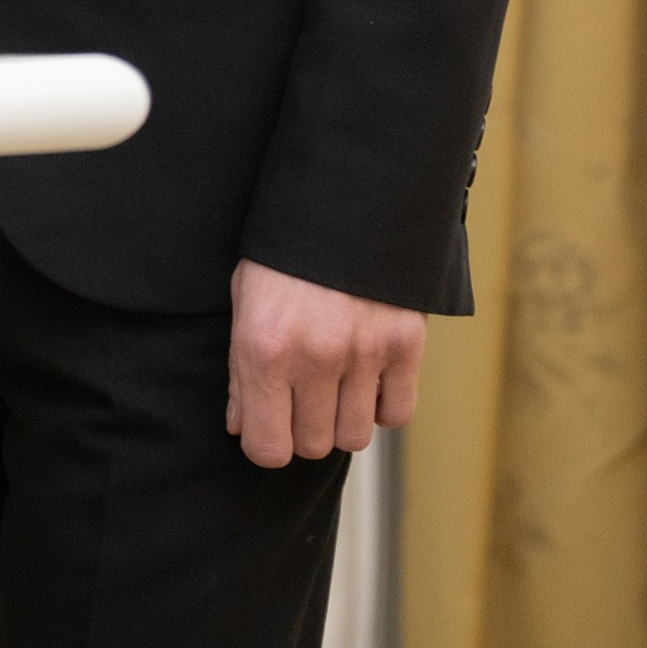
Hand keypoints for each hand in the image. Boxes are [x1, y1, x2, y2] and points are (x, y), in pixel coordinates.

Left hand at [227, 259, 425, 466]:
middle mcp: (315, 358)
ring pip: (355, 437)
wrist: (341, 199)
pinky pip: (397, 413)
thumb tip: (241, 425)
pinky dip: (382, 406)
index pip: (267, 448)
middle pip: (312, 446)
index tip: (267, 426)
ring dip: (342, 420)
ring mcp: (364, 353)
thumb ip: (241, 369)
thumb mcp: (244, 300)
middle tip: (300, 398)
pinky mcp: (405, 344)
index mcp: (265, 348)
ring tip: (333, 387)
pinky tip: (367, 379)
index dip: (265, 443)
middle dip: (302, 430)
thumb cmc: (283, 251)